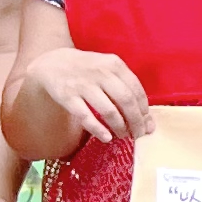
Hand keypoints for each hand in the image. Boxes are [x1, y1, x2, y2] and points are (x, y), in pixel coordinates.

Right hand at [26, 48, 152, 146]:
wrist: (53, 63)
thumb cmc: (88, 70)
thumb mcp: (108, 69)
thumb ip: (127, 89)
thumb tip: (148, 121)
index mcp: (114, 64)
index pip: (137, 91)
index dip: (144, 111)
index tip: (146, 124)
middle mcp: (100, 73)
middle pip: (126, 101)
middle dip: (136, 121)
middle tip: (139, 135)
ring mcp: (83, 84)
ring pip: (109, 110)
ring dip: (120, 127)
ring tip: (123, 135)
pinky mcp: (67, 96)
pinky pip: (86, 116)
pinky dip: (98, 129)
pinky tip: (106, 138)